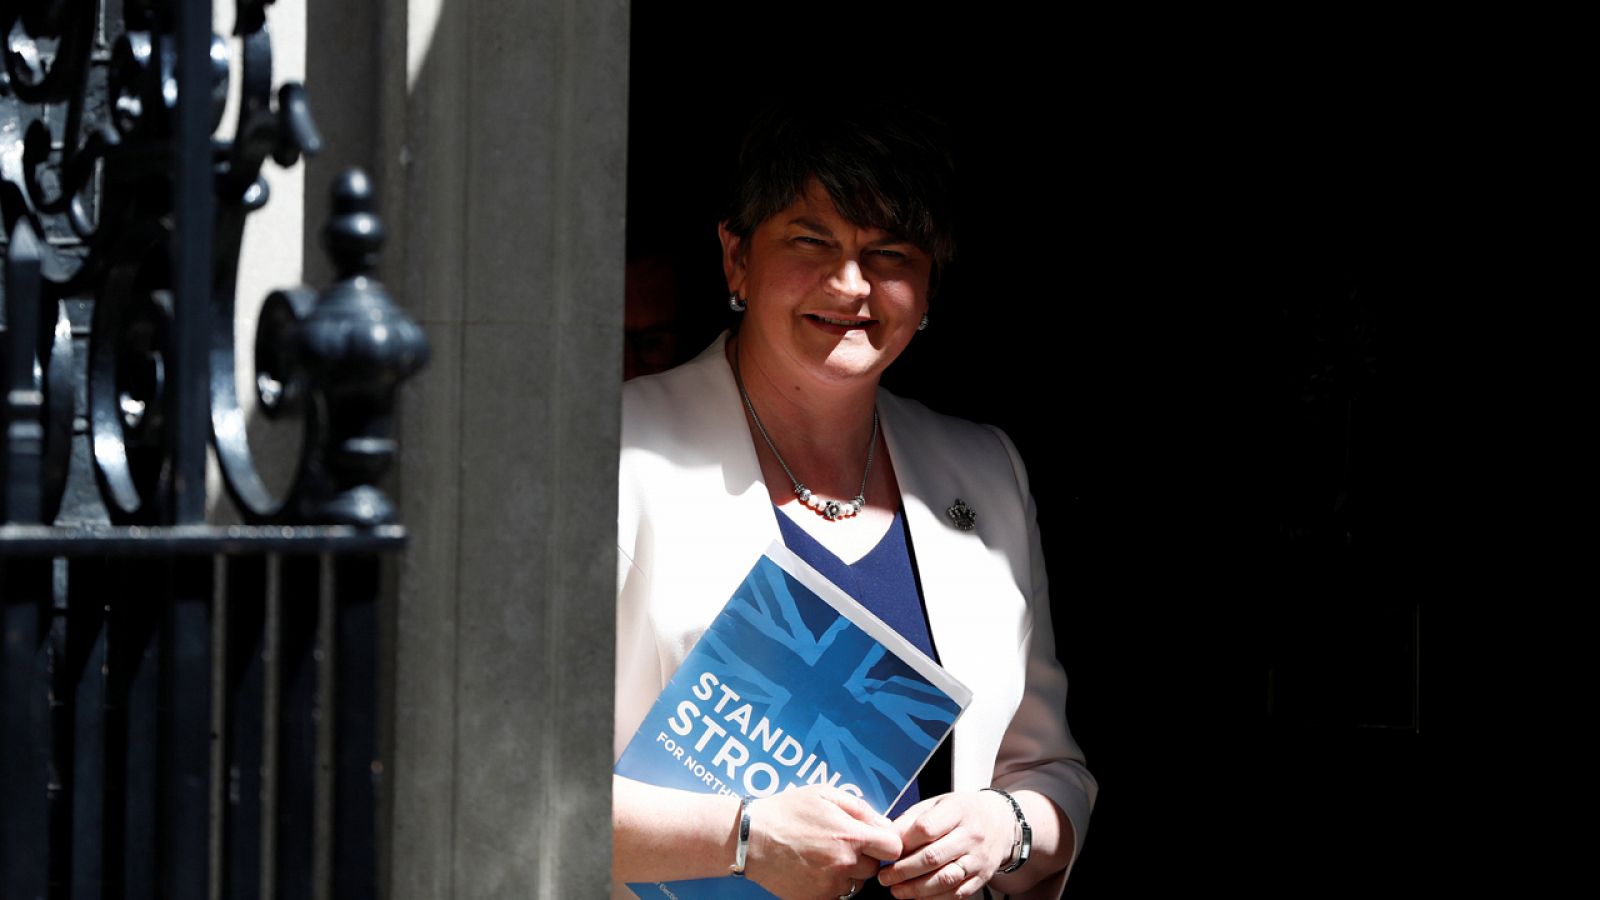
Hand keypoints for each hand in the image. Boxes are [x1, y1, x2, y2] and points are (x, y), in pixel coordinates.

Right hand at [746, 786, 901, 899]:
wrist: (751, 839)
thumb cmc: (786, 811)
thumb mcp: (824, 794)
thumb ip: (860, 808)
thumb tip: (884, 824)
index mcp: (850, 836)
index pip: (893, 848)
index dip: (887, 842)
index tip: (875, 839)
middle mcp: (844, 864)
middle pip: (874, 868)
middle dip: (864, 856)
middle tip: (842, 843)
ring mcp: (829, 885)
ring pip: (856, 884)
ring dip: (849, 872)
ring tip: (825, 855)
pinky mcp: (815, 898)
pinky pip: (837, 894)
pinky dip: (831, 884)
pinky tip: (815, 867)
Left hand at [876, 791, 1016, 898]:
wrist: (1001, 821)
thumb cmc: (962, 811)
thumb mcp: (937, 803)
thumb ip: (911, 819)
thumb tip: (886, 836)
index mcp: (957, 810)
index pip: (926, 828)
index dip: (903, 842)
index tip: (887, 850)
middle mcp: (971, 835)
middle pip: (933, 857)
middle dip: (903, 870)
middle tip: (885, 877)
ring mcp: (979, 859)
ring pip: (945, 879)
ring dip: (916, 889)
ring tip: (896, 890)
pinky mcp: (982, 877)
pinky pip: (957, 893)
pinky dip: (934, 898)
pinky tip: (918, 896)